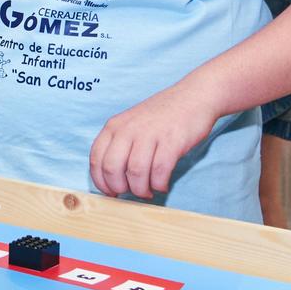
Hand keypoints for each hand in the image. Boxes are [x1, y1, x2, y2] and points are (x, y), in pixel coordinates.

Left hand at [89, 80, 222, 198]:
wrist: (194, 96)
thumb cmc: (161, 116)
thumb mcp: (130, 124)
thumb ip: (119, 145)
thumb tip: (111, 179)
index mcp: (114, 126)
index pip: (96, 159)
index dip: (101, 182)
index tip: (110, 192)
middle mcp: (128, 129)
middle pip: (112, 169)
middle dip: (120, 188)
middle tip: (131, 193)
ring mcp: (150, 134)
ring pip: (136, 173)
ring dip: (141, 190)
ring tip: (148, 191)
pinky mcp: (172, 141)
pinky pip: (160, 171)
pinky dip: (159, 184)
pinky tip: (162, 185)